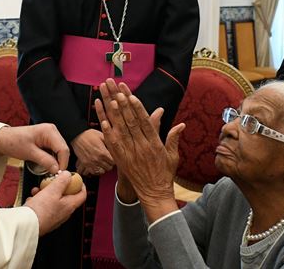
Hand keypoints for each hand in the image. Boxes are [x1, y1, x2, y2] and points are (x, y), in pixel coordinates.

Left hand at [0, 124, 69, 173]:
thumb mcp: (29, 153)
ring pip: (59, 151)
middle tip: (53, 173)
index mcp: (49, 131)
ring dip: (56, 161)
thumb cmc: (14, 142)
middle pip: (63, 150)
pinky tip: (46, 164)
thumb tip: (57, 169)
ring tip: (48, 169)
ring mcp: (50, 135)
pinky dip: (52, 158)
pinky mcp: (47, 140)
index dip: (62, 163)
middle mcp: (52, 131)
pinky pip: (54, 151)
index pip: (63, 149)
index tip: (57, 173)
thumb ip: (45, 160)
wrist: (4, 139)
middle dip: (59, 162)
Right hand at [24, 171, 86, 234]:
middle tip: (52, 181)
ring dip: (46, 192)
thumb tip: (68, 175)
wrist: (27, 225)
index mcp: (69, 206)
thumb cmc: (41, 210)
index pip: (82, 194)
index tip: (75, 178)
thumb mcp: (53, 190)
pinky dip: (39, 201)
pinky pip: (44, 206)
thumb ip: (62, 181)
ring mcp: (54, 217)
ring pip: (53, 200)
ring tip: (38, 189)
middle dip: (59, 186)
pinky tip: (32, 198)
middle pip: (67, 196)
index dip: (80, 184)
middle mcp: (64, 213)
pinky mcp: (45, 219)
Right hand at [71, 129, 113, 176]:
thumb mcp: (102, 135)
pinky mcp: (86, 164)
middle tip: (109, 159)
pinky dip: (97, 170)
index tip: (113, 156)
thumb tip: (117, 146)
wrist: (77, 136)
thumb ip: (110, 142)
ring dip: (104, 167)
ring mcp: (91, 163)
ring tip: (103, 162)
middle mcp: (97, 159)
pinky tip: (98, 165)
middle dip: (110, 163)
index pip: (114, 162)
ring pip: (102, 171)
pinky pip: (94, 172)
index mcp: (103, 152)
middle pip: (109, 167)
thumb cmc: (89, 134)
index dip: (115, 159)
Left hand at [94, 79, 183, 215]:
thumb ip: (173, 138)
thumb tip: (181, 124)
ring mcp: (130, 153)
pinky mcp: (121, 160)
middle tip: (117, 89)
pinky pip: (113, 144)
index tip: (132, 95)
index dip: (137, 108)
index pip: (145, 122)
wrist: (154, 194)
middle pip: (131, 122)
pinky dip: (108, 132)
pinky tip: (102, 120)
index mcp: (155, 144)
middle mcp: (142, 147)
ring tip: (109, 99)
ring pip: (121, 130)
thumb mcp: (172, 156)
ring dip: (115, 114)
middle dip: (124, 104)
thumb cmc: (164, 174)